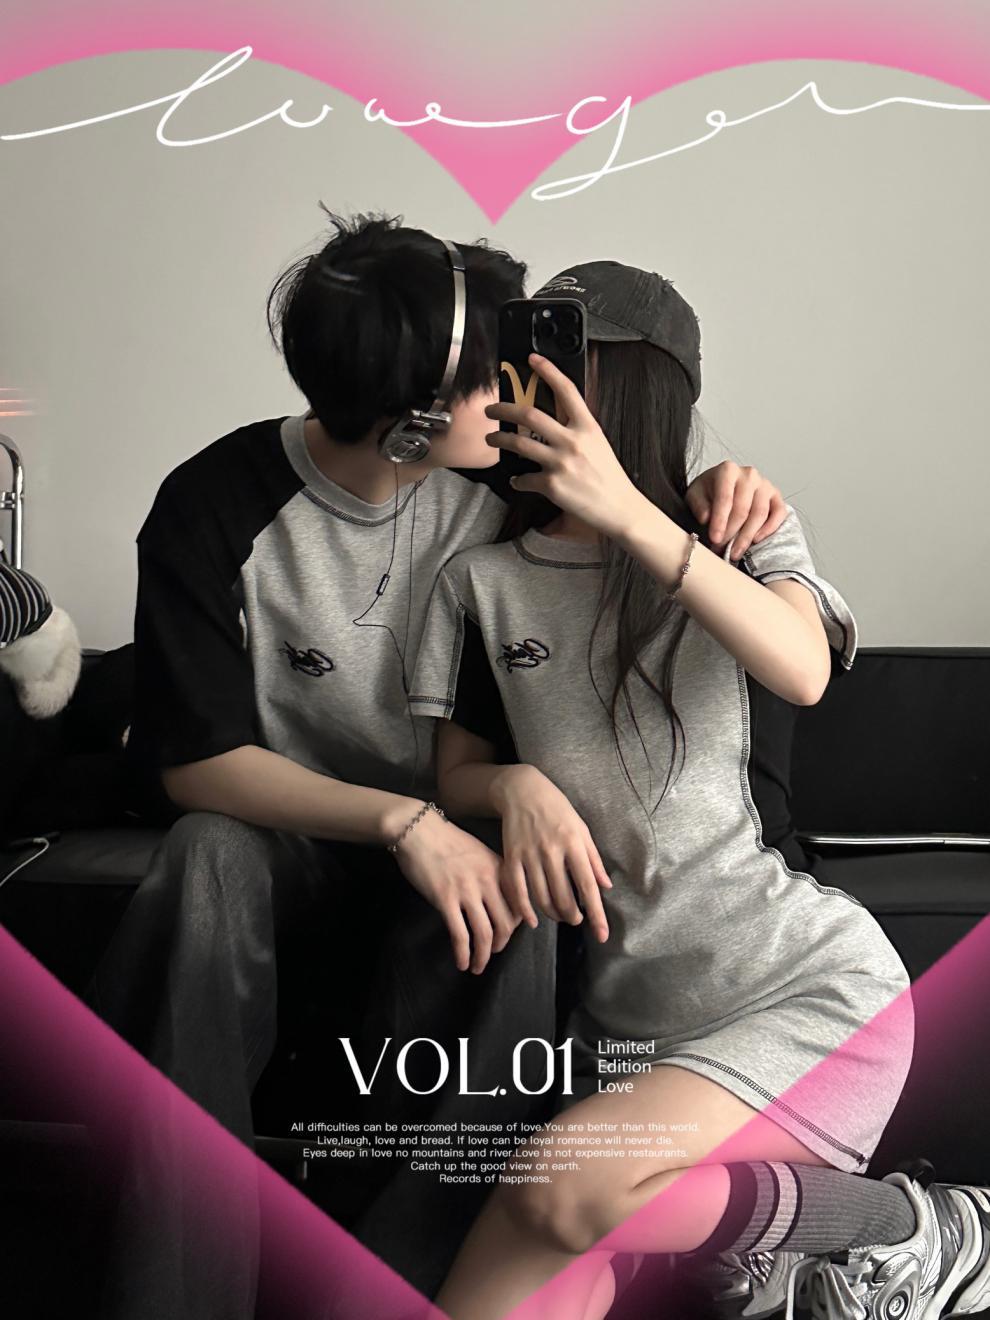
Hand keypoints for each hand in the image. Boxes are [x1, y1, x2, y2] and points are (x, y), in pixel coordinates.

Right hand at [392, 808, 519, 973]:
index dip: (516, 925)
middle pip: (506, 923)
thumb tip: (497, 899)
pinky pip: (460, 934)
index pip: (519, 904)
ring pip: (485, 933)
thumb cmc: (445, 840)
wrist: (417, 829)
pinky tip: (461, 962)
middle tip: (493, 952)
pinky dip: (463, 953)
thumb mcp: (478, 852)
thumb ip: (492, 873)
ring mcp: (467, 890)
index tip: (508, 934)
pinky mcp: (445, 899)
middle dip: (501, 944)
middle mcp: (487, 880)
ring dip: (483, 956)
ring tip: (477, 966)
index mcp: (498, 868)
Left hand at [484, 353, 648, 540]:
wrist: (620, 508)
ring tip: (492, 439)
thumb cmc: (610, 478)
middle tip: (492, 409)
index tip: (533, 360)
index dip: (548, 371)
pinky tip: (517, 480)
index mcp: (587, 427)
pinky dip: (517, 479)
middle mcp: (573, 441)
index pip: (566, 390)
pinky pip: (525, 478)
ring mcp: (561, 463)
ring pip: (519, 443)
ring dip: (500, 439)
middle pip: (530, 414)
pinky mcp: (552, 485)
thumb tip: (554, 421)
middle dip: (504, 409)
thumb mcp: (598, 444)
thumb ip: (577, 430)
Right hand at [491, 765, 612, 942]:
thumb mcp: (582, 830)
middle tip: (577, 919)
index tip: (602, 936)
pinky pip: (518, 891)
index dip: (597, 914)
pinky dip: (525, 910)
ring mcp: (530, 855)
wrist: (523, 791)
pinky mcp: (511, 856)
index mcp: (574, 844)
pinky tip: (533, 919)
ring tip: (560, 915)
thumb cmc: (558, 810)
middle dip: (573, 916)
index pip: (588, 886)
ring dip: (553, 914)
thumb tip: (606, 887)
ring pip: (542, 898)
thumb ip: (593, 859)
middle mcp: (552, 851)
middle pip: (564, 897)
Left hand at [686, 461, 787, 560]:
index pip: (725, 498)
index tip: (715, 539)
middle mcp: (749, 474)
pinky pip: (779, 513)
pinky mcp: (776, 496)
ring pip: (760, 513)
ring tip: (735, 552)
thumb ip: (698, 505)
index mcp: (727, 470)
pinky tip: (756, 540)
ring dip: (747, 536)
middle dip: (732, 533)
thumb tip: (706, 518)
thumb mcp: (694, 496)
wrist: (720, 487)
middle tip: (722, 549)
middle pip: (743, 509)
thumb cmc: (708, 492)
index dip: (720, 521)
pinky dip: (769, 528)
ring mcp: (765, 485)